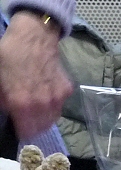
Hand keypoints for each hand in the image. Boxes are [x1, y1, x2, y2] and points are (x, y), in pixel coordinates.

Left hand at [0, 11, 71, 140]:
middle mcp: (43, 105)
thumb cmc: (10, 55)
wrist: (33, 37)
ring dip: (43, 118)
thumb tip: (8, 109)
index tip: (15, 125)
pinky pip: (59, 106)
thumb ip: (3, 100)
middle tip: (24, 117)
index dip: (19, 131)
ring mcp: (57, 98)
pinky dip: (52, 105)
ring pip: (51, 120)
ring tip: (34, 107)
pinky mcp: (66, 90)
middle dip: (31, 126)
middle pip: (40, 129)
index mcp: (22, 103)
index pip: (25, 132)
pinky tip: (44, 94)